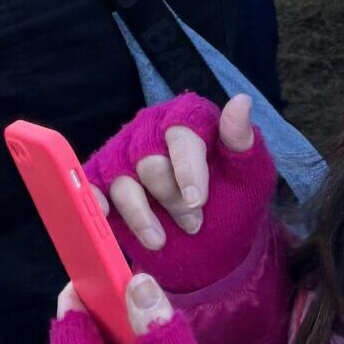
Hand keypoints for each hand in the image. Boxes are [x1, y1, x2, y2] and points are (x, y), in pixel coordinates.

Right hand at [84, 93, 276, 294]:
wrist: (214, 242)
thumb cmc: (234, 200)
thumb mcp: (251, 174)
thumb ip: (243, 140)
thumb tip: (241, 101)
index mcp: (186, 118)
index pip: (180, 132)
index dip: (187, 167)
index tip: (197, 200)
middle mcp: (149, 131)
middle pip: (149, 160)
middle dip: (171, 198)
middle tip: (193, 223)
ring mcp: (122, 156)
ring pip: (122, 181)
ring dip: (142, 214)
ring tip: (161, 239)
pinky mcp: (102, 183)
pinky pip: (92, 188)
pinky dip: (94, 200)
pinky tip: (104, 214)